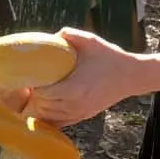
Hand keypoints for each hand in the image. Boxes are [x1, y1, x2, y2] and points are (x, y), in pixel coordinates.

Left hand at [22, 27, 144, 126]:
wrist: (132, 76)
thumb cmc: (110, 57)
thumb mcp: (90, 41)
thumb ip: (69, 35)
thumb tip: (53, 35)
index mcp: (75, 88)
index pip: (43, 95)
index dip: (32, 87)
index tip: (29, 76)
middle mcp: (76, 104)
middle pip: (42, 107)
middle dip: (32, 97)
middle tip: (27, 84)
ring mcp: (80, 113)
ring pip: (49, 117)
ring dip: (38, 107)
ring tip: (34, 93)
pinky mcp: (83, 116)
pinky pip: (59, 123)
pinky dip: (48, 118)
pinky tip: (43, 108)